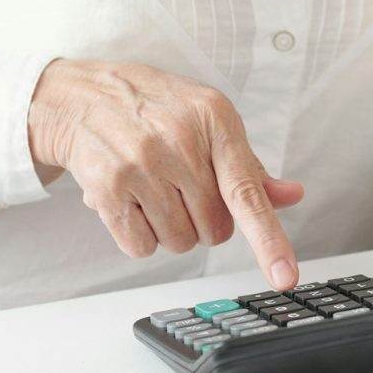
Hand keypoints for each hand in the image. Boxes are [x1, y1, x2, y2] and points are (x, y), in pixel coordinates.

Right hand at [27, 59, 302, 289]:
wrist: (82, 96)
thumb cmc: (156, 109)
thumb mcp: (208, 120)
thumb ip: (249, 165)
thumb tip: (290, 196)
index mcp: (215, 119)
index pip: (247, 191)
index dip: (269, 239)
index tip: (284, 276)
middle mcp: (179, 142)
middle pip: (215, 230)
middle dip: (205, 221)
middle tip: (184, 190)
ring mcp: (141, 165)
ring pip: (180, 242)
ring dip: (172, 230)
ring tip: (155, 192)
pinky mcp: (107, 188)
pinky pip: (142, 247)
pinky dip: (141, 236)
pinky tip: (133, 202)